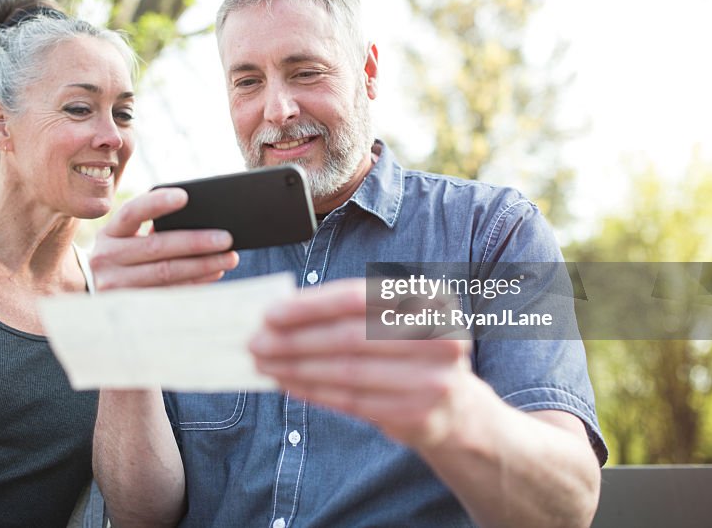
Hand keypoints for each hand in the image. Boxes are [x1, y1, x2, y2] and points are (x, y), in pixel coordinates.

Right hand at [89, 188, 238, 289]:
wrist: (93, 289)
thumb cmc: (121, 254)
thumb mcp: (124, 238)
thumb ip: (149, 227)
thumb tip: (199, 222)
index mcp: (110, 233)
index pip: (132, 213)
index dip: (157, 204)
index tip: (185, 196)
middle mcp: (108, 258)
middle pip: (157, 248)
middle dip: (195, 242)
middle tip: (227, 238)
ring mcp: (117, 285)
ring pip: (166, 273)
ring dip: (202, 265)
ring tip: (228, 258)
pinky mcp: (131, 305)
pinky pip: (168, 293)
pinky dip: (194, 283)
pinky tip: (214, 274)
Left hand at [250, 278, 473, 449]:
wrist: (456, 409)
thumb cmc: (409, 352)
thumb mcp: (393, 321)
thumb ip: (348, 313)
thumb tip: (282, 312)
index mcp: (429, 301)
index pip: (356, 298)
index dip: (309, 306)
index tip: (270, 313)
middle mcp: (437, 337)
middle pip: (349, 336)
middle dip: (295, 339)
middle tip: (255, 342)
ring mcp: (432, 380)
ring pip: (346, 372)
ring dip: (296, 367)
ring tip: (264, 363)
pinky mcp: (417, 414)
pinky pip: (351, 402)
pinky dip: (313, 391)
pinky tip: (288, 384)